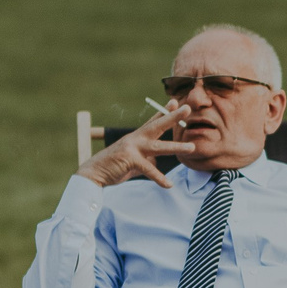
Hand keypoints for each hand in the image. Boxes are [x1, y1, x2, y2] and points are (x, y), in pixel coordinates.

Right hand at [82, 104, 196, 187]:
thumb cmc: (114, 166)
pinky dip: (159, 178)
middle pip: (158, 125)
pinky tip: (169, 185)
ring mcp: (132, 148)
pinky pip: (149, 169)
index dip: (164, 111)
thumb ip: (145, 159)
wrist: (94, 173)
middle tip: (187, 108)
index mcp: (136, 137)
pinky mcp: (130, 160)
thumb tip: (155, 163)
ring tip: (192, 147)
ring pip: (159, 147)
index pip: (153, 121)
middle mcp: (135, 138)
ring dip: (176, 147)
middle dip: (173, 117)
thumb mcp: (133, 161)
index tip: (175, 102)